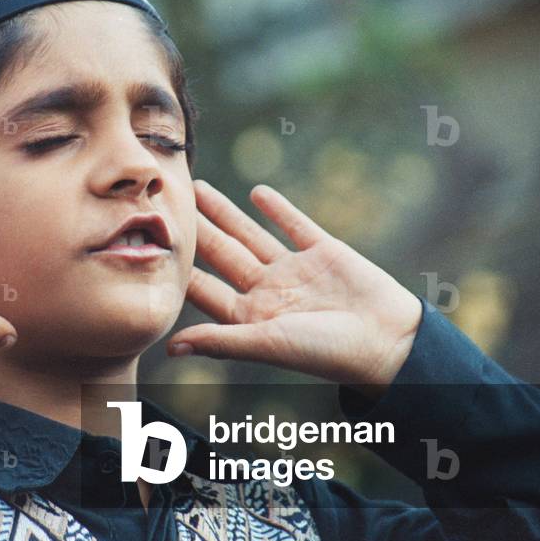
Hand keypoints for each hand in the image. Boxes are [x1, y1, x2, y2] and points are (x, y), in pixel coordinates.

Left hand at [167, 179, 422, 392]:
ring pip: (250, 234)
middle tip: (169, 204)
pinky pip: (294, 225)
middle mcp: (269, 292)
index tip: (152, 245)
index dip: (180, 269)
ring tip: (199, 188)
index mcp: (251, 317)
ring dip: (225, 213)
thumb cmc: (325, 352)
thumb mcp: (267, 344)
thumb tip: (170, 348)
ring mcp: (295, 270)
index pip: (206, 289)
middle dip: (196, 230)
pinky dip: (276, 209)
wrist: (387, 339)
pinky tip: (257, 191)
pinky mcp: (324, 252)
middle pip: (222, 254)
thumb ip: (220, 340)